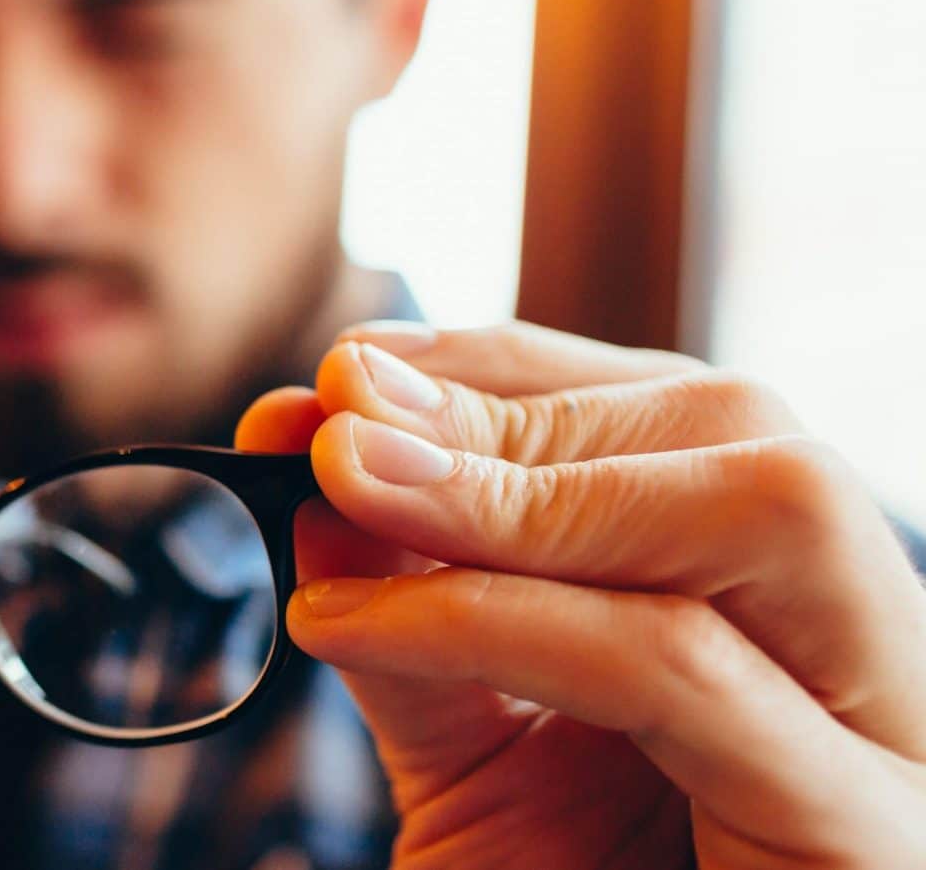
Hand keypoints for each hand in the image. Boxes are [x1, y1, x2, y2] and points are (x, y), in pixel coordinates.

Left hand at [236, 322, 925, 868]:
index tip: (344, 374)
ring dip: (521, 482)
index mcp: (783, 623)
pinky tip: (350, 621)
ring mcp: (895, 748)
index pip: (678, 423)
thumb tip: (326, 489)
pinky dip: (499, 618)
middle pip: (742, 437)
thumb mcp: (481, 765)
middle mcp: (870, 663)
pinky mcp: (874, 840)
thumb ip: (423, 631)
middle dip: (516, 408)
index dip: (508, 372)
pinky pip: (686, 673)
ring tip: (344, 482)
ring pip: (768, 514)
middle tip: (333, 418)